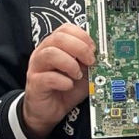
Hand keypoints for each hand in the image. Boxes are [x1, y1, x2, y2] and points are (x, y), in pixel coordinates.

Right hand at [22, 24, 94, 138]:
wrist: (50, 110)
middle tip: (90, 61)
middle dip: (80, 48)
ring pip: (50, 54)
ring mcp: (36, 67)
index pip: (66, 29)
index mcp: (55, 45)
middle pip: (59, 38)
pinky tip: (69, 86)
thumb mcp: (83, 72)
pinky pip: (48, 77)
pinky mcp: (34, 83)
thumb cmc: (65, 87)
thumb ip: (90, 61)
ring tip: (78, 75)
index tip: (94, 48)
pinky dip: (63, 82)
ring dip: (70, 64)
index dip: (83, 36)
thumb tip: (104, 54)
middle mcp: (43, 52)